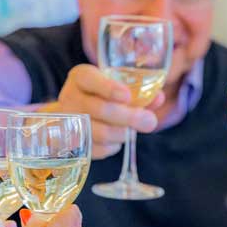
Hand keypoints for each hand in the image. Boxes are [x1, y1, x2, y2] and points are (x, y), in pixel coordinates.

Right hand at [43, 63, 163, 158]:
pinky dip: (113, 146)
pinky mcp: (70, 144)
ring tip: (130, 131)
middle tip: (149, 121)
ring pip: (101, 132)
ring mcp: (68, 122)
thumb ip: (138, 93)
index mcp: (80, 77)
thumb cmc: (101, 99)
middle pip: (101, 109)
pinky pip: (98, 149)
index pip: (89, 78)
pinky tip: (116, 140)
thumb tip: (158, 98)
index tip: (127, 96)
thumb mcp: (116, 89)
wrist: (73, 119)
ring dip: (123, 134)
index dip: (109, 88)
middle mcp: (69, 97)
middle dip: (129, 117)